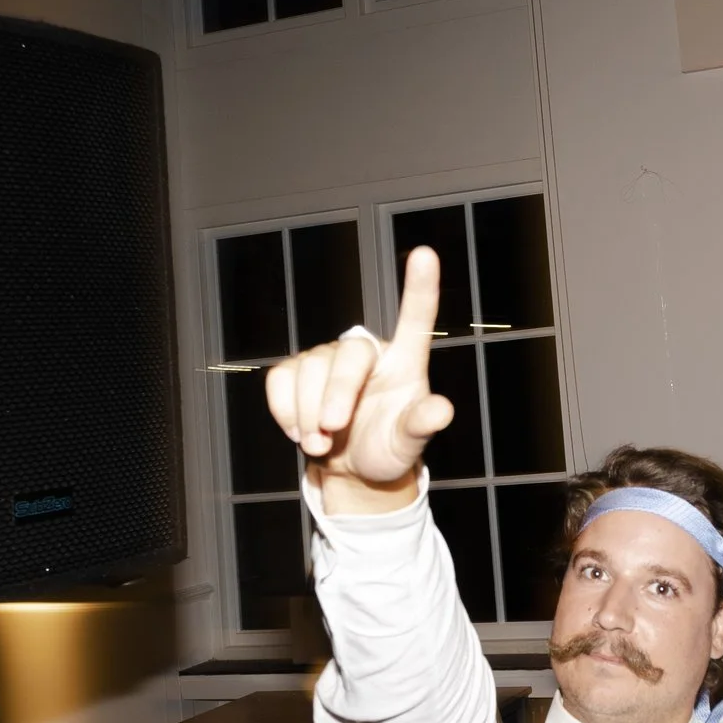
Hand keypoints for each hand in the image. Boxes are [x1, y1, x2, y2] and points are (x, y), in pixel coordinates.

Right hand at [265, 246, 455, 511]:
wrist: (351, 469)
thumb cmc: (387, 448)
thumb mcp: (409, 444)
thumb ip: (421, 424)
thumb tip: (443, 410)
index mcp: (404, 362)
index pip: (414, 319)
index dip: (419, 287)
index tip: (426, 254)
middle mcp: (366, 352)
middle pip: (347, 356)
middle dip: (335, 396)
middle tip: (332, 432)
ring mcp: (327, 358)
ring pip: (308, 371)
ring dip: (309, 415)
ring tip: (322, 443)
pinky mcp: (294, 371)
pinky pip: (280, 381)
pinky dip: (285, 412)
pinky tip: (300, 431)